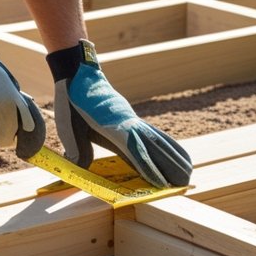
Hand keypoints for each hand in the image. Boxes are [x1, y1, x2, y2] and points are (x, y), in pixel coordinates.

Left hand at [47, 41, 191, 188]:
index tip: (160, 182)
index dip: (149, 167)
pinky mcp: (132, 120)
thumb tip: (82, 168)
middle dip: (169, 165)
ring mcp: (132, 121)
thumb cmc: (72, 101)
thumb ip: (76, 149)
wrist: (80, 73)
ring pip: (158, 140)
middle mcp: (128, 124)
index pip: (135, 151)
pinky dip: (167, 145)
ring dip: (173, 156)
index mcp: (113, 128)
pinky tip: (174, 154)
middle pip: (154, 147)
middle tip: (185, 182)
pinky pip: (153, 134)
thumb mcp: (68, 127)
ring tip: (187, 171)